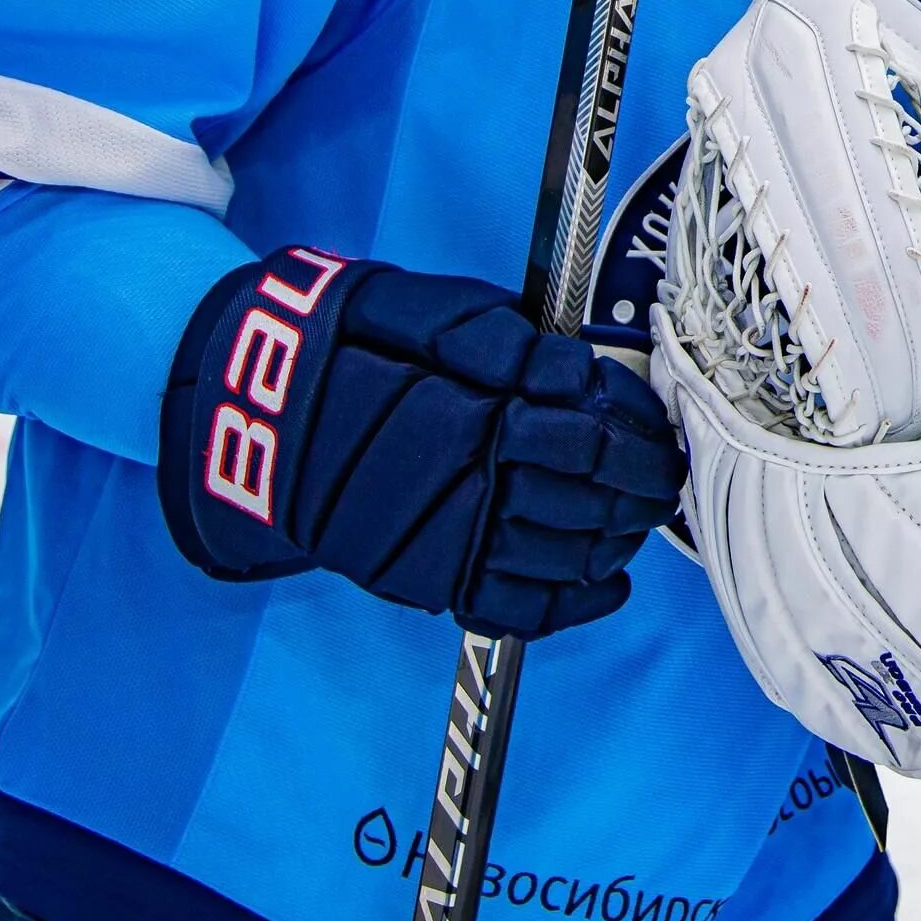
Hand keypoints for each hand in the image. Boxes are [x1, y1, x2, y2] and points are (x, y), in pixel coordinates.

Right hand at [158, 248, 685, 639]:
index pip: (583, 440)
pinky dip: (571, 605)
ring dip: (617, 539)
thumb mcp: (422, 311)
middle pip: (586, 503)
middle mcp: (456, 489)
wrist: (254, 406)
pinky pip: (512, 609)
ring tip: (642, 516)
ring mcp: (439, 543)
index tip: (660, 433)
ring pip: (561, 559)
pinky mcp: (422, 579)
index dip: (635, 439)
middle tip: (666, 476)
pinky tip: (610, 583)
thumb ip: (502, 340)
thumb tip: (573, 371)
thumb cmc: (350, 341)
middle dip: (640, 490)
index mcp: (464, 417)